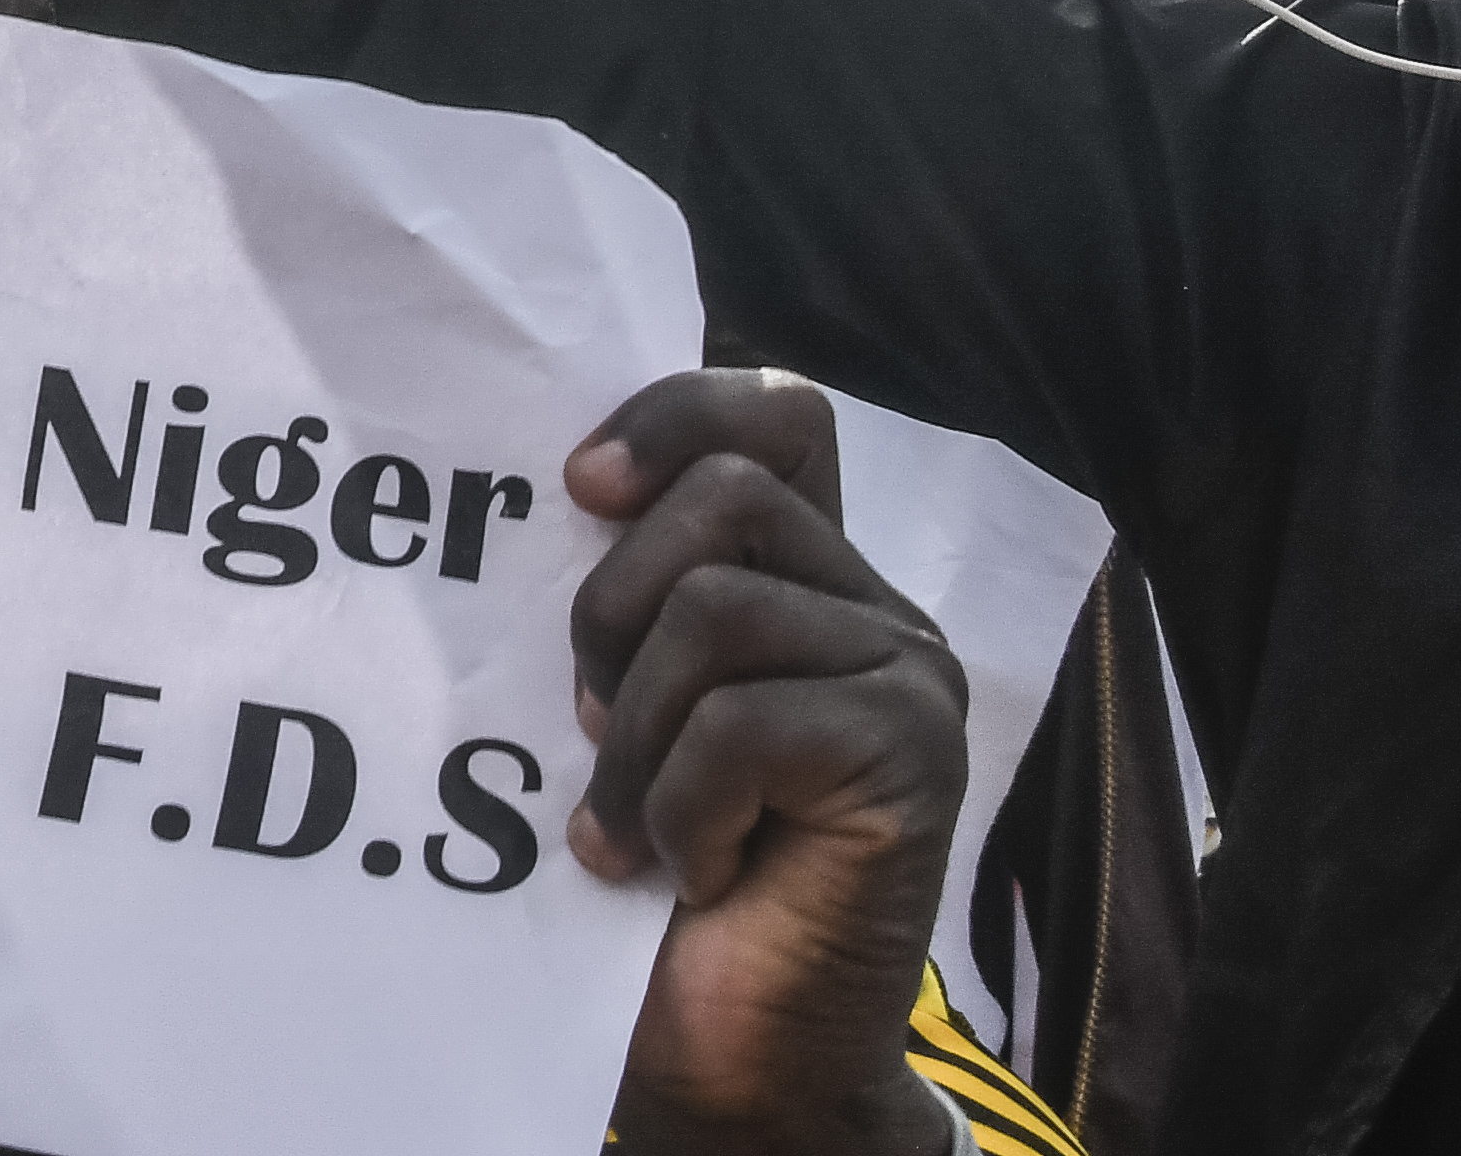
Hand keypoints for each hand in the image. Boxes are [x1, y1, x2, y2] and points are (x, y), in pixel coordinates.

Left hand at [565, 373, 973, 1155]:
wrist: (732, 1046)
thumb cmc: (654, 867)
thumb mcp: (620, 702)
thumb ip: (621, 594)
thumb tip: (547, 482)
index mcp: (803, 575)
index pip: (775, 415)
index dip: (676, 414)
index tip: (579, 488)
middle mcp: (871, 606)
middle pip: (722, 495)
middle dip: (613, 605)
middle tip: (591, 720)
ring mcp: (906, 674)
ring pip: (716, 607)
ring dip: (638, 732)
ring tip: (634, 822)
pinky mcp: (913, 753)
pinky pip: (745, 721)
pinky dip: (683, 803)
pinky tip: (691, 867)